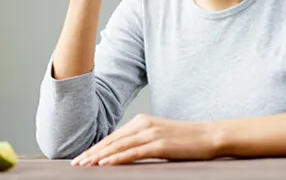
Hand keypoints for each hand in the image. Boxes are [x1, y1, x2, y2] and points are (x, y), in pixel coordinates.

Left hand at [70, 114, 216, 165]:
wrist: (209, 136)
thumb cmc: (185, 140)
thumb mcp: (160, 136)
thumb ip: (142, 140)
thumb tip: (124, 152)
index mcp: (142, 121)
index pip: (114, 136)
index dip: (97, 147)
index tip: (83, 156)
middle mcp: (143, 124)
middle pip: (112, 141)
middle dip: (92, 153)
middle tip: (76, 163)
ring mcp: (151, 133)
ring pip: (118, 147)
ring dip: (99, 157)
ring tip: (85, 165)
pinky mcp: (159, 144)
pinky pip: (133, 153)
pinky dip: (116, 158)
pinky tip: (105, 164)